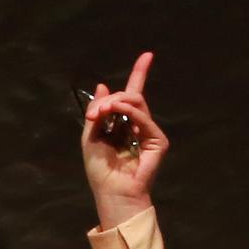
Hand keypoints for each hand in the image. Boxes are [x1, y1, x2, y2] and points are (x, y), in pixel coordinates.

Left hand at [81, 51, 166, 225]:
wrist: (112, 193)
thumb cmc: (101, 171)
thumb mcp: (91, 137)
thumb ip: (97, 112)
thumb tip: (103, 85)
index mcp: (124, 124)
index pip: (133, 96)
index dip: (140, 74)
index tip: (148, 54)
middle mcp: (138, 126)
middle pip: (130, 96)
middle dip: (110, 99)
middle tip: (94, 113)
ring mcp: (149, 132)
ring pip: (136, 103)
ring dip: (115, 103)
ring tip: (99, 114)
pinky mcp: (158, 141)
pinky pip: (143, 118)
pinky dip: (129, 112)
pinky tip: (115, 114)